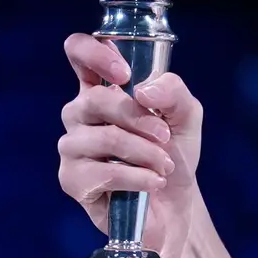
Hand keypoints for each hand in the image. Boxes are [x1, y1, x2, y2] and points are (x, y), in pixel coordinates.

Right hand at [58, 33, 203, 257]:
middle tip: (165, 137)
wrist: (175, 205)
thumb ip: (173, 92)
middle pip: (95, 99)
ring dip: (144, 152)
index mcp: (101, 88)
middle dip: (139, 118)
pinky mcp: (72, 180)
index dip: (95, 53)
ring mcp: (72, 147)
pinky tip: (152, 183)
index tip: (125, 75)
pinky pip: (102, 173)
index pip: (78, 52)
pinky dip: (136, 178)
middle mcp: (79, 114)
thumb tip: (143, 91)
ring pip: (103, 138)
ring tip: (164, 166)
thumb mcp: (186, 116)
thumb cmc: (172, 154)